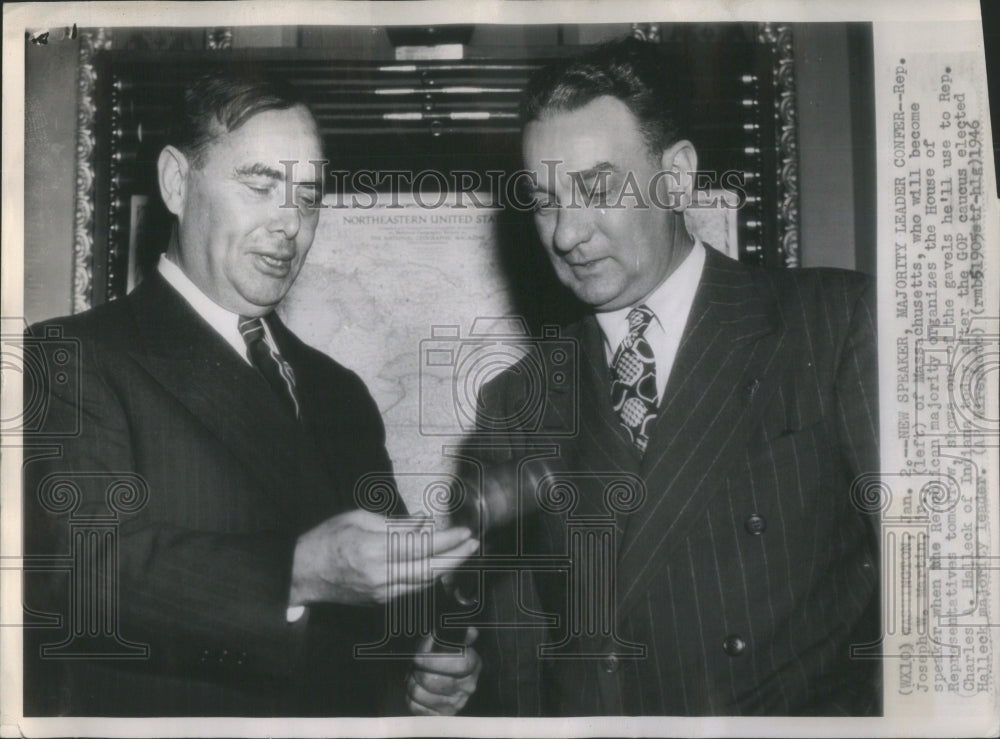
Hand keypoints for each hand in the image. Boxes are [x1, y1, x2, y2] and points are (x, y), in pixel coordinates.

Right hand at [289, 509, 477, 605]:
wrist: (302, 574)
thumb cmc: (327, 539)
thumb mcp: (357, 519)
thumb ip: (394, 524)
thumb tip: (424, 523)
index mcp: (371, 550)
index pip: (420, 547)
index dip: (447, 540)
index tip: (465, 531)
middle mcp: (379, 575)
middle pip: (429, 570)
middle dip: (456, 557)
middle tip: (474, 544)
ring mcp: (380, 592)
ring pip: (424, 582)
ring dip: (447, 568)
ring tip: (464, 552)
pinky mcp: (380, 601)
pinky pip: (412, 588)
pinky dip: (430, 576)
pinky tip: (440, 564)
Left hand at [406, 628, 481, 715]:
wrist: (453, 679)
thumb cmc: (450, 656)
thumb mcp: (455, 641)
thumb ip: (459, 636)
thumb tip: (470, 631)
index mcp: (473, 665)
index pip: (457, 664)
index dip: (433, 660)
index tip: (418, 656)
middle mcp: (466, 687)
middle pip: (432, 680)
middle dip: (418, 669)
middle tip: (416, 663)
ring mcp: (454, 704)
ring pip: (419, 693)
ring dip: (412, 682)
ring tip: (415, 674)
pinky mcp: (440, 716)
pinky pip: (414, 706)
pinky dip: (410, 696)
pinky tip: (417, 687)